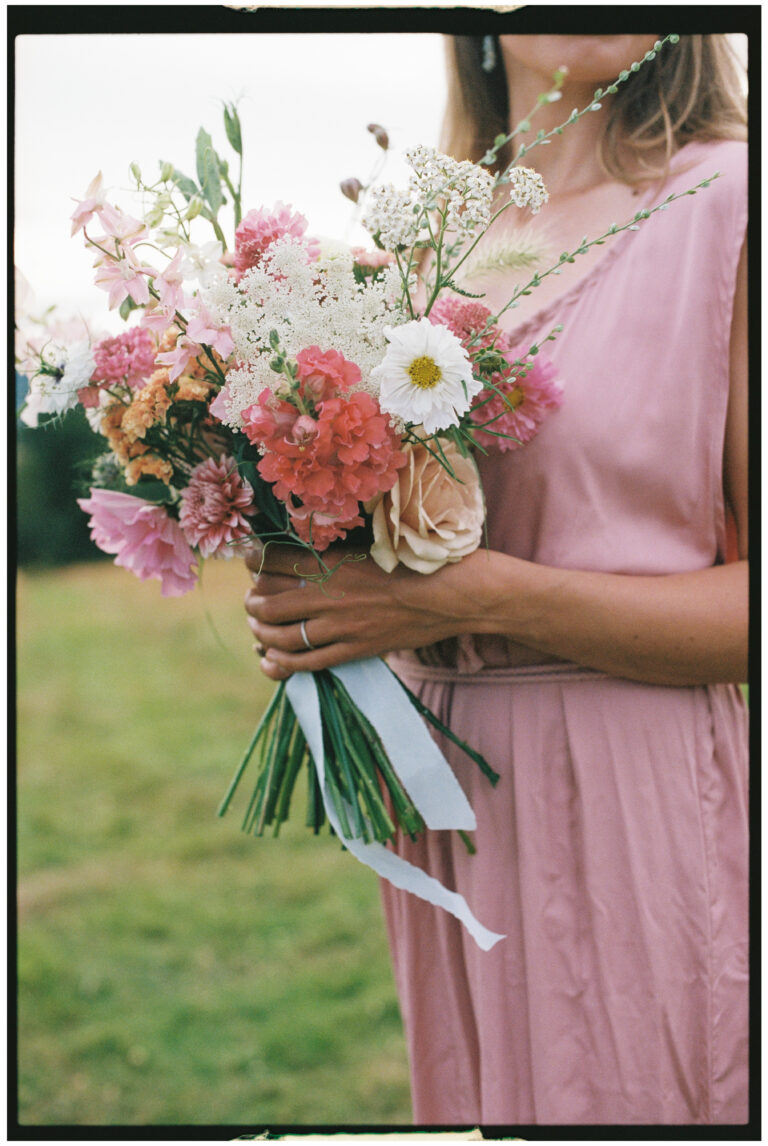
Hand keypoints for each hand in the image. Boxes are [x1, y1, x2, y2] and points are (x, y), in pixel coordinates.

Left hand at [244, 541, 485, 680]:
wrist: (446, 594)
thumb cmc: (412, 563)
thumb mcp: (370, 544)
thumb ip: (337, 549)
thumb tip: (309, 547)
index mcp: (331, 561)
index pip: (272, 561)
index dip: (254, 562)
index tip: (251, 562)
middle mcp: (328, 594)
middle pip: (267, 602)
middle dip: (253, 603)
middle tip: (252, 601)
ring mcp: (339, 626)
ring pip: (280, 636)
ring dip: (261, 634)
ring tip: (258, 629)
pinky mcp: (353, 650)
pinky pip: (306, 662)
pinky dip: (282, 663)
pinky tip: (273, 659)